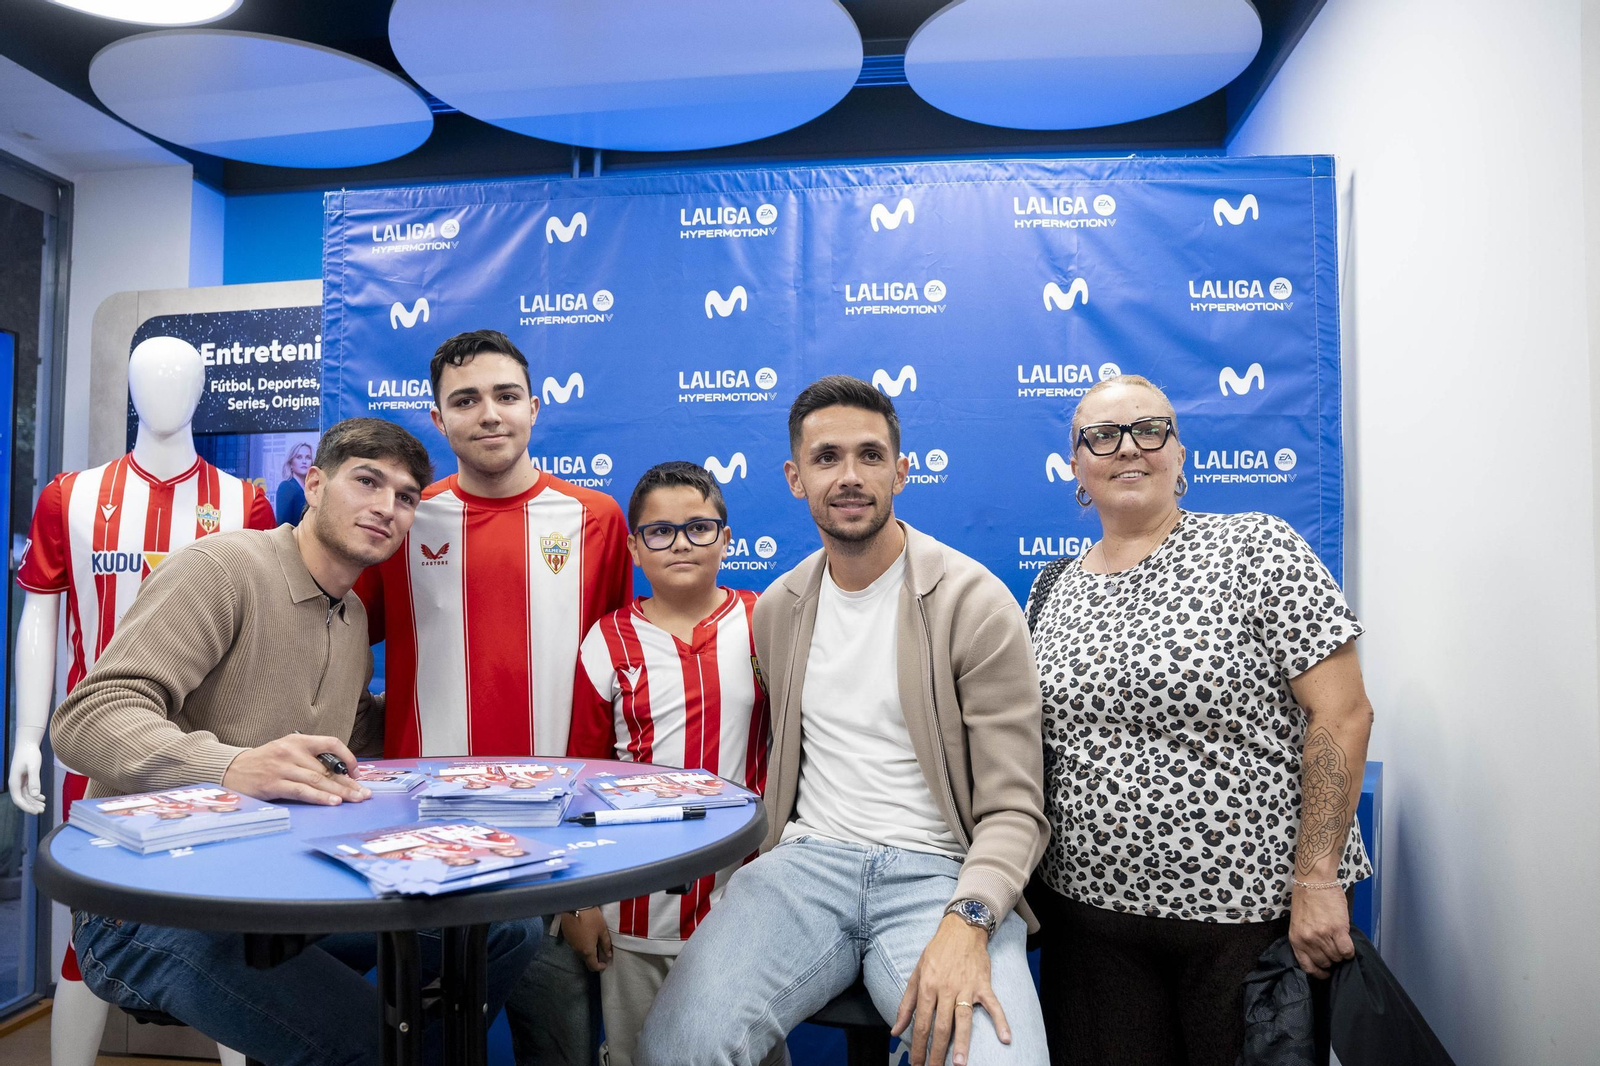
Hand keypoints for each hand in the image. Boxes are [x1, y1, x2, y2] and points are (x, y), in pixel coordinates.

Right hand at [7, 739, 44, 814]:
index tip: (35, 811)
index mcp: (14, 782)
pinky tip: (42, 798)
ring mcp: (20, 781)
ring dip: (34, 802)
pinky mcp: (25, 778)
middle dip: (31, 806)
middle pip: (22, 799)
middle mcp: (15, 783)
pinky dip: (35, 795)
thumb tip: (34, 795)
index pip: (18, 799)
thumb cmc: (30, 754)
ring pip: (26, 795)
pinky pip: (28, 790)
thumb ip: (34, 780)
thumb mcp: (33, 767)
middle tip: (42, 810)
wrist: (28, 744)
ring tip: (44, 806)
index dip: (26, 807)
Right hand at [221, 734, 369, 805]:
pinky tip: (332, 802)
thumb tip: (339, 774)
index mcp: (298, 740)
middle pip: (328, 768)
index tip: (357, 773)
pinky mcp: (274, 784)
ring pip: (318, 780)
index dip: (348, 757)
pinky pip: (302, 791)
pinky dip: (319, 797)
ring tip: (355, 800)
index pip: (331, 743)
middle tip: (365, 794)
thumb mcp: (287, 751)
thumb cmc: (265, 762)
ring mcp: (282, 767)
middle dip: (349, 782)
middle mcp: (292, 751)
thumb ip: (309, 758)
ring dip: (339, 792)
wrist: (231, 769)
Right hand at [561, 907, 612, 971]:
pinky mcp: (566, 936)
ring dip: (586, 950)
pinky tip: (585, 935)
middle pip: (585, 959)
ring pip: (579, 952)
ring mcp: (570, 943)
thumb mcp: (602, 930)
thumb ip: (606, 943)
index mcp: (587, 951)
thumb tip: (608, 954)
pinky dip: (581, 943)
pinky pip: (575, 944)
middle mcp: (577, 950)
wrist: (574, 905)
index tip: (605, 963)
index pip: (592, 966)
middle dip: (593, 958)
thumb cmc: (591, 918)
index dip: (600, 967)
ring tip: (593, 942)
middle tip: (601, 951)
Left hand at [891, 914, 1010, 1065]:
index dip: (918, 1046)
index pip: (921, 1023)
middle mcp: (946, 989)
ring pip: (963, 1019)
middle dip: (937, 1052)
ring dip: (962, 1043)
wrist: (961, 929)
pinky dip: (1000, 1021)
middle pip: (941, 1026)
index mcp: (927, 987)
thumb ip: (906, 1004)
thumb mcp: (916, 974)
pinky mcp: (983, 985)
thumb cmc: (936, 952)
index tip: (916, 1064)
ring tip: (959, 1063)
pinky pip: (993, 1005)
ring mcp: (966, 988)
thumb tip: (895, 1030)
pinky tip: (1005, 1038)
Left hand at [1288, 883, 1354, 978]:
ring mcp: (1322, 935)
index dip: (1319, 972)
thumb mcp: (1299, 923)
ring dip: (1341, 954)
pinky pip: (1347, 950)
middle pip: (1325, 962)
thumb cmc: (1306, 899)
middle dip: (1331, 960)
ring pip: (1336, 957)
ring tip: (1341, 944)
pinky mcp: (1337, 929)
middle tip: (1335, 951)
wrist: (1314, 881)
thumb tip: (1321, 954)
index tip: (1326, 972)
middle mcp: (1308, 940)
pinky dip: (1350, 951)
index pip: (1307, 967)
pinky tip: (1348, 944)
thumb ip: (1307, 939)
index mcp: (1296, 939)